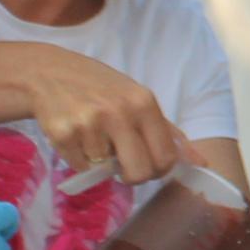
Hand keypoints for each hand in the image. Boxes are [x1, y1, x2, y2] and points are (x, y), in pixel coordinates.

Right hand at [20, 51, 187, 186]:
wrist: (47, 73)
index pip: (165, 158)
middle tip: (121, 163)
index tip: (147, 164)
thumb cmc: (100, 88)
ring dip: (100, 161)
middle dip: (132, 176)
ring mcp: (90, 124)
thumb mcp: (137, 99)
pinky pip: (80, 167)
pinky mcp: (64, 135)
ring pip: (106, 171)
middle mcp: (119, 112)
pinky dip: (78, 158)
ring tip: (92, 135)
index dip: (157, 169)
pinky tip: (75, 135)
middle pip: (140, 173)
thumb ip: (168, 131)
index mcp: (144, 102)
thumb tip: (202, 162)